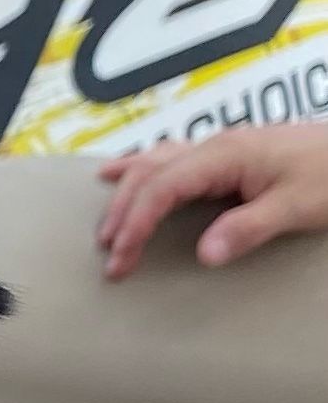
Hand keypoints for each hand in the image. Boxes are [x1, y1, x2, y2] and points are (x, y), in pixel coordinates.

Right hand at [96, 125, 327, 280]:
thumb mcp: (296, 206)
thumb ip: (247, 229)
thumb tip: (205, 255)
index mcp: (226, 155)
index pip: (163, 188)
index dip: (137, 223)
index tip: (123, 257)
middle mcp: (216, 145)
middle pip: (149, 173)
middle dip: (122, 214)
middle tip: (110, 255)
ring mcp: (220, 147)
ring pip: (154, 162)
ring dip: (126, 192)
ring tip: (107, 221)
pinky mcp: (227, 155)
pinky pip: (171, 159)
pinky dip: (142, 170)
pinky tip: (127, 172)